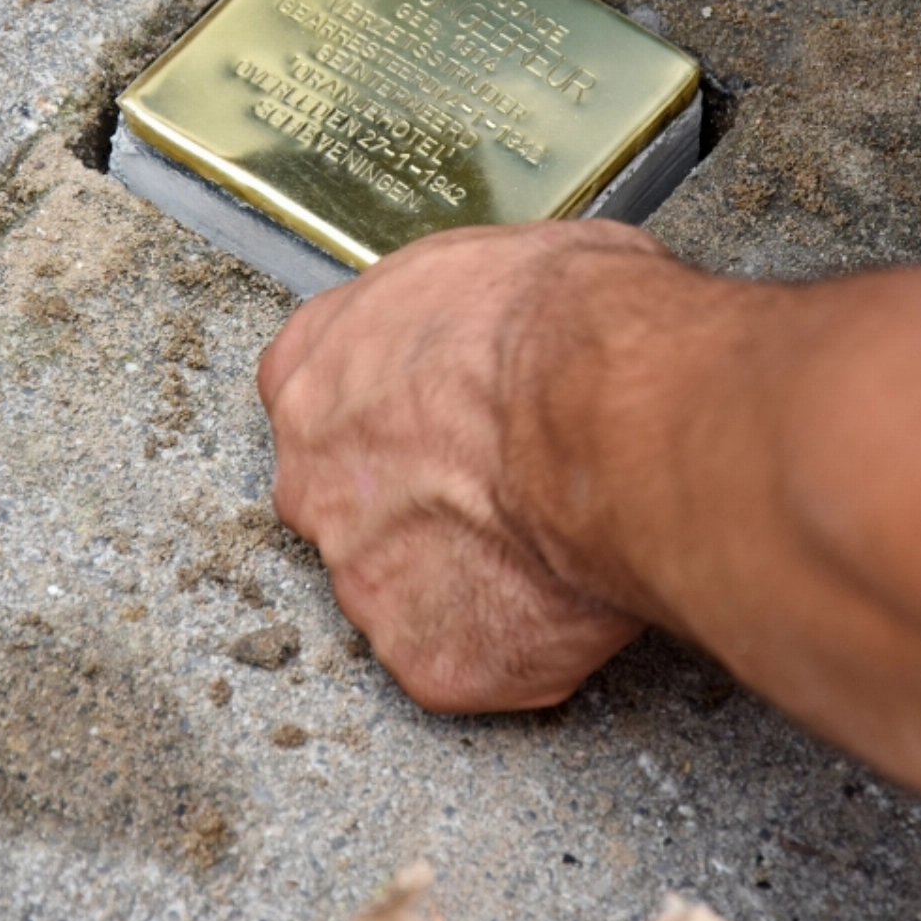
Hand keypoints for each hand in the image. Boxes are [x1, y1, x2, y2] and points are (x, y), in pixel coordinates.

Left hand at [256, 221, 658, 711]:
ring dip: (468, 577)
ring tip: (549, 541)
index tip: (442, 422)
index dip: (390, 417)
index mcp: (315, 369)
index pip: (319, 401)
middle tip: (503, 488)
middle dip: (419, 506)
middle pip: (350, 507)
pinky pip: (469, 660)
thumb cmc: (564, 324)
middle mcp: (313, 478)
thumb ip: (467, 317)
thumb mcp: (506, 261)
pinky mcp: (426, 659)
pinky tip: (565, 594)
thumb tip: (515, 324)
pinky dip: (516, 643)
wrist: (607, 413)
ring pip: (406, 592)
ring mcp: (362, 577)